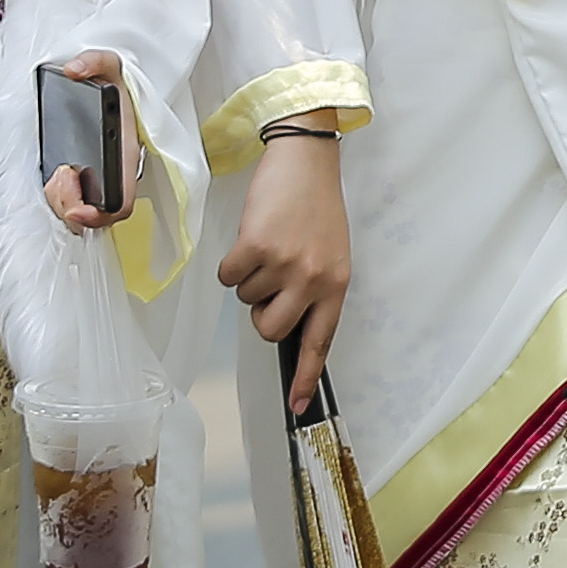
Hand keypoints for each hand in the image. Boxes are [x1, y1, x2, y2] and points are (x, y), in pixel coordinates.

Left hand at [39, 50, 142, 232]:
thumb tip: (74, 70)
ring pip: (78, 212)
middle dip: (69, 203)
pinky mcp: (82, 182)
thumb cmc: (116, 84)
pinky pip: (69, 203)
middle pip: (95, 215)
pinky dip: (58, 197)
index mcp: (125, 154)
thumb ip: (93, 62)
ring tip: (59, 173)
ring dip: (61, 199)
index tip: (77, 210)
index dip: (100, 215)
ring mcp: (99, 180)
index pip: (121, 202)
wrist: (113, 88)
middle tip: (61, 176)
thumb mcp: (108, 65)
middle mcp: (115, 173)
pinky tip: (55, 177)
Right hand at [219, 116, 352, 410]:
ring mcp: (285, 264)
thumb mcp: (330, 255)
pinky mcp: (257, 247)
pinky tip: (252, 238)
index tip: (297, 406)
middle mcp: (314, 280)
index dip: (305, 375)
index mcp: (337, 285)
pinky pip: (229, 278)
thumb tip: (285, 323)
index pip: (320, 341)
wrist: (307, 161)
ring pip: (246, 300)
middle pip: (270, 330)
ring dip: (250, 277)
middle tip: (268, 283)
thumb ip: (314, 290)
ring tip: (269, 245)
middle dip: (261, 313)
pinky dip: (232, 263)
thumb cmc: (316, 209)